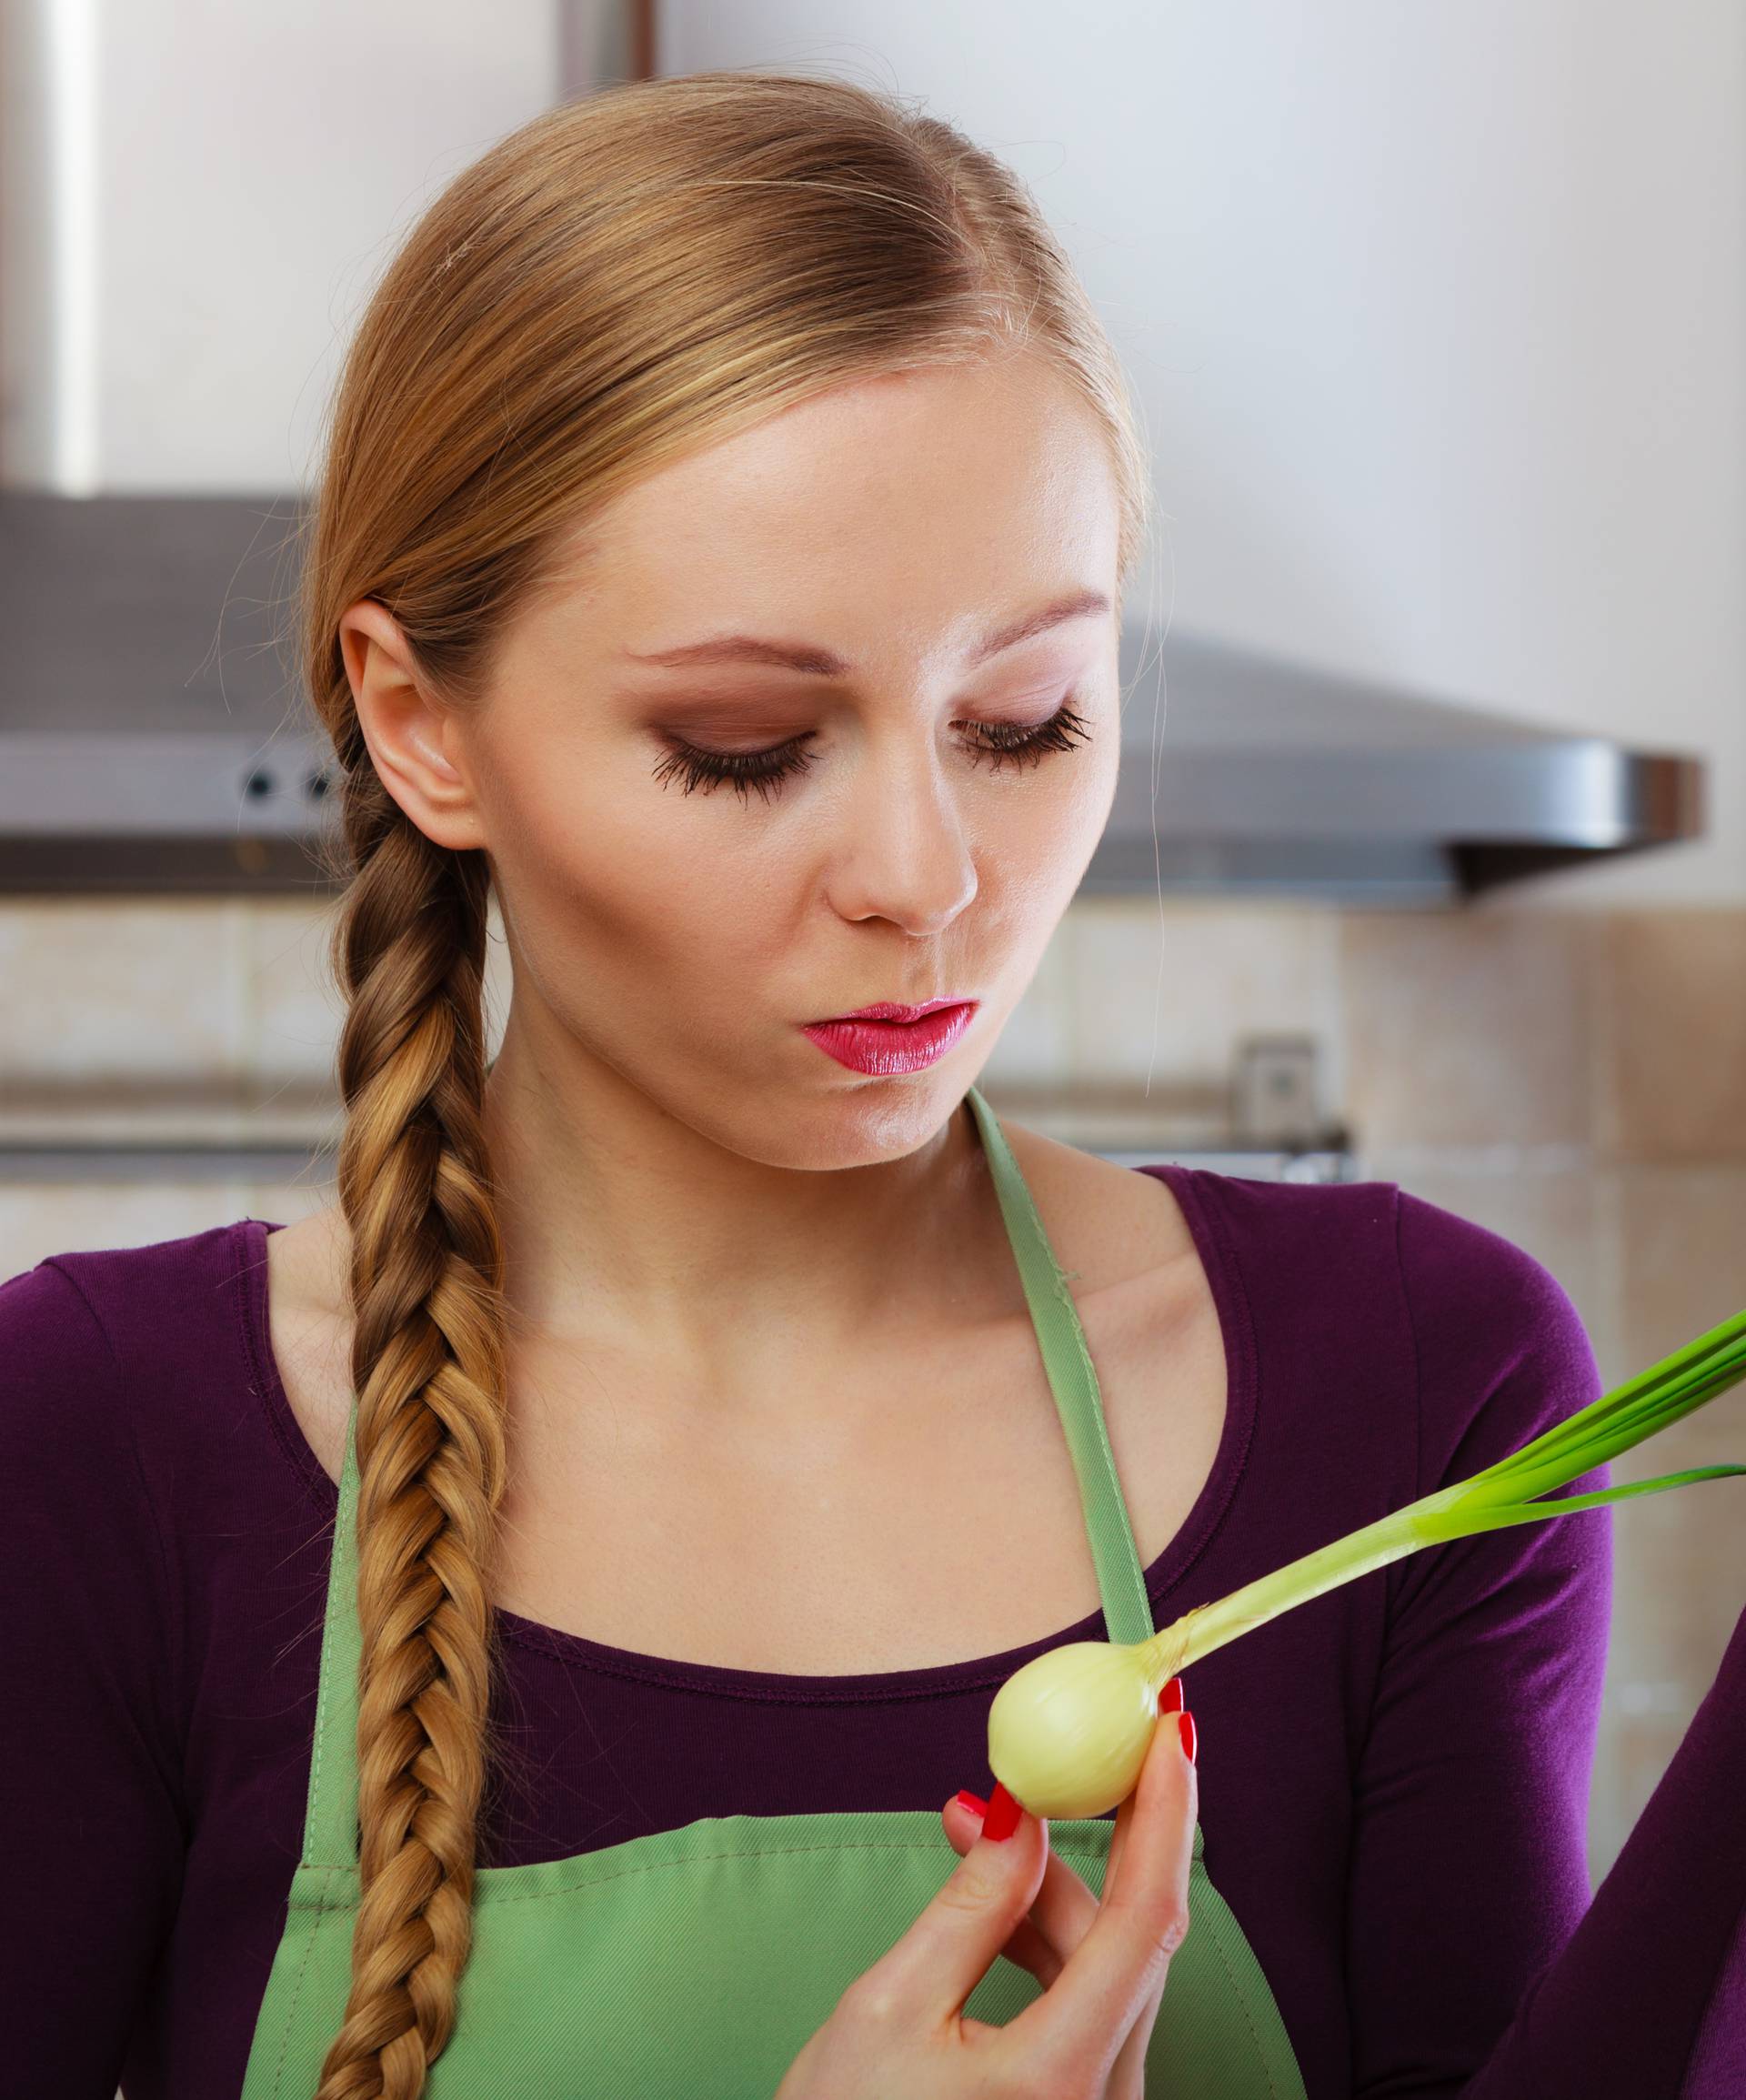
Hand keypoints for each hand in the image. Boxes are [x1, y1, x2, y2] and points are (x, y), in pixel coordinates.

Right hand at [774, 1691, 1197, 2099]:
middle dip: (1085, 1840)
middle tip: (1034, 1765)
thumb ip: (971, 1905)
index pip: (1143, 1919)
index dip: (1164, 1813)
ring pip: (1108, 1975)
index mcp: (1057, 2081)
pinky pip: (1091, 2013)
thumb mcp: (888, 2010)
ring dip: (1052, 1896)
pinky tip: (995, 1913)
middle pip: (1125, 1941)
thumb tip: (1023, 1810)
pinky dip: (1049, 1951)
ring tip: (969, 1834)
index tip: (1170, 1730)